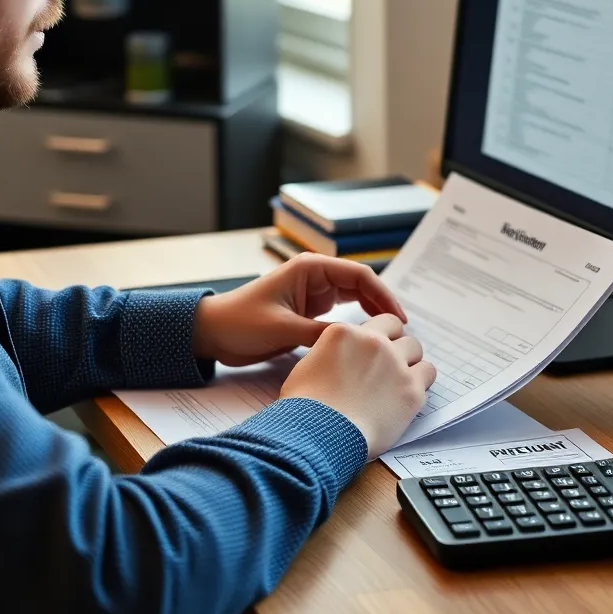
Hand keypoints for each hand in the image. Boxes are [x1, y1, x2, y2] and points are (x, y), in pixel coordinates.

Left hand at [192, 253, 407, 367]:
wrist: (211, 333)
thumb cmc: (240, 322)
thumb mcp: (283, 329)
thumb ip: (320, 335)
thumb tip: (356, 344)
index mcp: (310, 269)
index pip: (359, 276)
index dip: (384, 296)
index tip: (400, 319)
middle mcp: (315, 277)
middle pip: (362, 287)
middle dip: (383, 306)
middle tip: (401, 332)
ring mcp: (313, 294)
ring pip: (355, 301)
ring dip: (373, 316)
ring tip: (390, 338)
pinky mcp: (308, 311)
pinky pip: (342, 315)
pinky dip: (356, 326)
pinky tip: (368, 341)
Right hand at [280, 314, 436, 458]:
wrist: (319, 433)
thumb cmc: (306, 406)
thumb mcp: (308, 366)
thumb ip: (331, 354)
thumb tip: (340, 360)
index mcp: (346, 333)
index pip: (378, 322)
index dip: (379, 336)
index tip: (377, 350)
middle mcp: (374, 342)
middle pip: (399, 332)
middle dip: (395, 345)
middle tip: (388, 365)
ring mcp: (395, 364)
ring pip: (415, 349)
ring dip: (409, 361)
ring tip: (399, 380)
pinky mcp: (411, 390)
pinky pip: (428, 373)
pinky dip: (420, 381)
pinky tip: (408, 394)